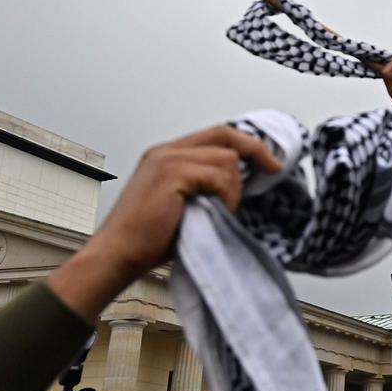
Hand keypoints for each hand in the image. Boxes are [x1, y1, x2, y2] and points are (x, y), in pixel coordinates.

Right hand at [49, 126, 277, 320]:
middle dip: (255, 150)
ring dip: (232, 189)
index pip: (215, 135)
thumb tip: (238, 182)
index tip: (268, 161)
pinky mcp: (172, 173)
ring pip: (226, 160)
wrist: (117, 255)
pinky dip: (225, 197)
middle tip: (273, 169)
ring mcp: (167, 159)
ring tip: (219, 212)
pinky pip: (219, 177)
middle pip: (224, 135)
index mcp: (166, 155)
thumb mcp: (182, 203)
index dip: (245, 144)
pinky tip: (214, 214)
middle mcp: (166, 151)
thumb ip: (202, 185)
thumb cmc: (147, 239)